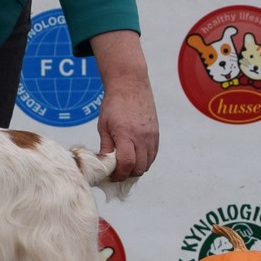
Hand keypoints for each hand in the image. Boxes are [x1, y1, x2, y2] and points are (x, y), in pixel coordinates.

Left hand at [90, 29, 158, 181]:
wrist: (130, 84)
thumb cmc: (113, 104)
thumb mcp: (103, 126)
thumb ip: (106, 146)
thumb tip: (106, 164)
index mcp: (126, 135)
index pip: (127, 164)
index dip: (119, 174)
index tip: (112, 176)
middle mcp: (142, 137)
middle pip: (140, 168)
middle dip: (127, 174)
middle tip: (117, 172)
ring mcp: (151, 136)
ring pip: (148, 163)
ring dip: (137, 168)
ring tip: (125, 164)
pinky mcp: (156, 133)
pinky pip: (153, 154)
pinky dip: (145, 160)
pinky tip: (134, 156)